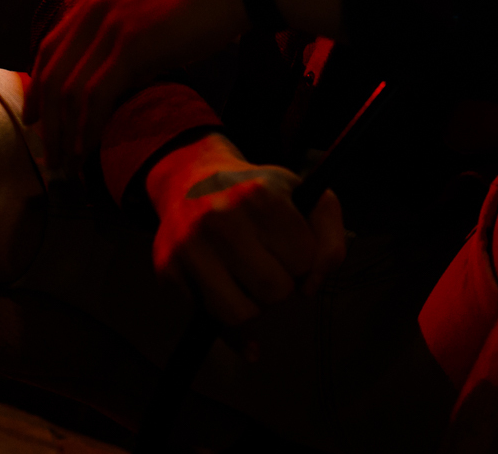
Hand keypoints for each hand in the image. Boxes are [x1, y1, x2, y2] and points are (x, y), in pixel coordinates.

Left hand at [25, 0, 246, 173]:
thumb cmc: (205, 0)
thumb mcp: (149, 12)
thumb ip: (124, 38)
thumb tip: (119, 80)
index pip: (49, 50)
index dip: (39, 90)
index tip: (38, 121)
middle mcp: (92, 10)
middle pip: (51, 74)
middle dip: (47, 121)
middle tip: (50, 154)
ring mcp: (109, 26)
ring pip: (67, 90)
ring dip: (64, 133)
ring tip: (68, 163)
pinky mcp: (130, 45)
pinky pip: (95, 95)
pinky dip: (87, 128)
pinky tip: (90, 150)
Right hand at [146, 133, 345, 326]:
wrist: (191, 178)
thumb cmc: (257, 193)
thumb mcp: (305, 197)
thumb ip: (330, 240)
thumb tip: (310, 289)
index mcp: (260, 196)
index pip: (304, 261)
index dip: (302, 258)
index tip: (289, 244)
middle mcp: (221, 219)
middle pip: (276, 291)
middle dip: (280, 283)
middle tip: (268, 261)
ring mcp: (190, 246)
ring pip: (242, 314)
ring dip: (254, 305)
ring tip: (247, 277)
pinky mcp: (167, 270)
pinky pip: (209, 320)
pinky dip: (225, 317)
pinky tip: (226, 289)